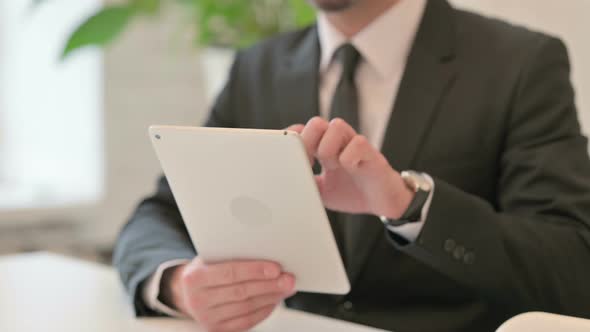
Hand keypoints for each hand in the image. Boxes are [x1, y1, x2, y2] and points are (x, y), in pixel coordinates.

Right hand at [162, 258, 294, 331]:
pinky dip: (264, 310)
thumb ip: (232, 255)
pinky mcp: (218, 329)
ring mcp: (207, 318)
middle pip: (241, 292)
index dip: (255, 271)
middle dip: (269, 285)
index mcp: (194, 278)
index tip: (276, 268)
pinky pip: (246, 321)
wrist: (187, 293)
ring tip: (286, 287)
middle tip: (289, 278)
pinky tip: (274, 300)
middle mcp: (198, 300)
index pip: (230, 273)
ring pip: (247, 308)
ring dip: (271, 297)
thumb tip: (267, 253)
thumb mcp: (211, 258)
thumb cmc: (205, 270)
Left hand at [287, 117, 413, 218]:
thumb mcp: (321, 191)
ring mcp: (355, 146)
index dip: (293, 140)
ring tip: (332, 167)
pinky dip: (349, 159)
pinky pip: (358, 144)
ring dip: (328, 149)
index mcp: (324, 148)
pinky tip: (351, 170)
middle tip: (311, 162)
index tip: (290, 158)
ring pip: (336, 126)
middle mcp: (339, 142)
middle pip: (316, 122)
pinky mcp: (372, 153)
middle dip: (308, 142)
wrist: (381, 203)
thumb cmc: (352, 192)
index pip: (303, 130)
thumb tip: (285, 179)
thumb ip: (305, 181)